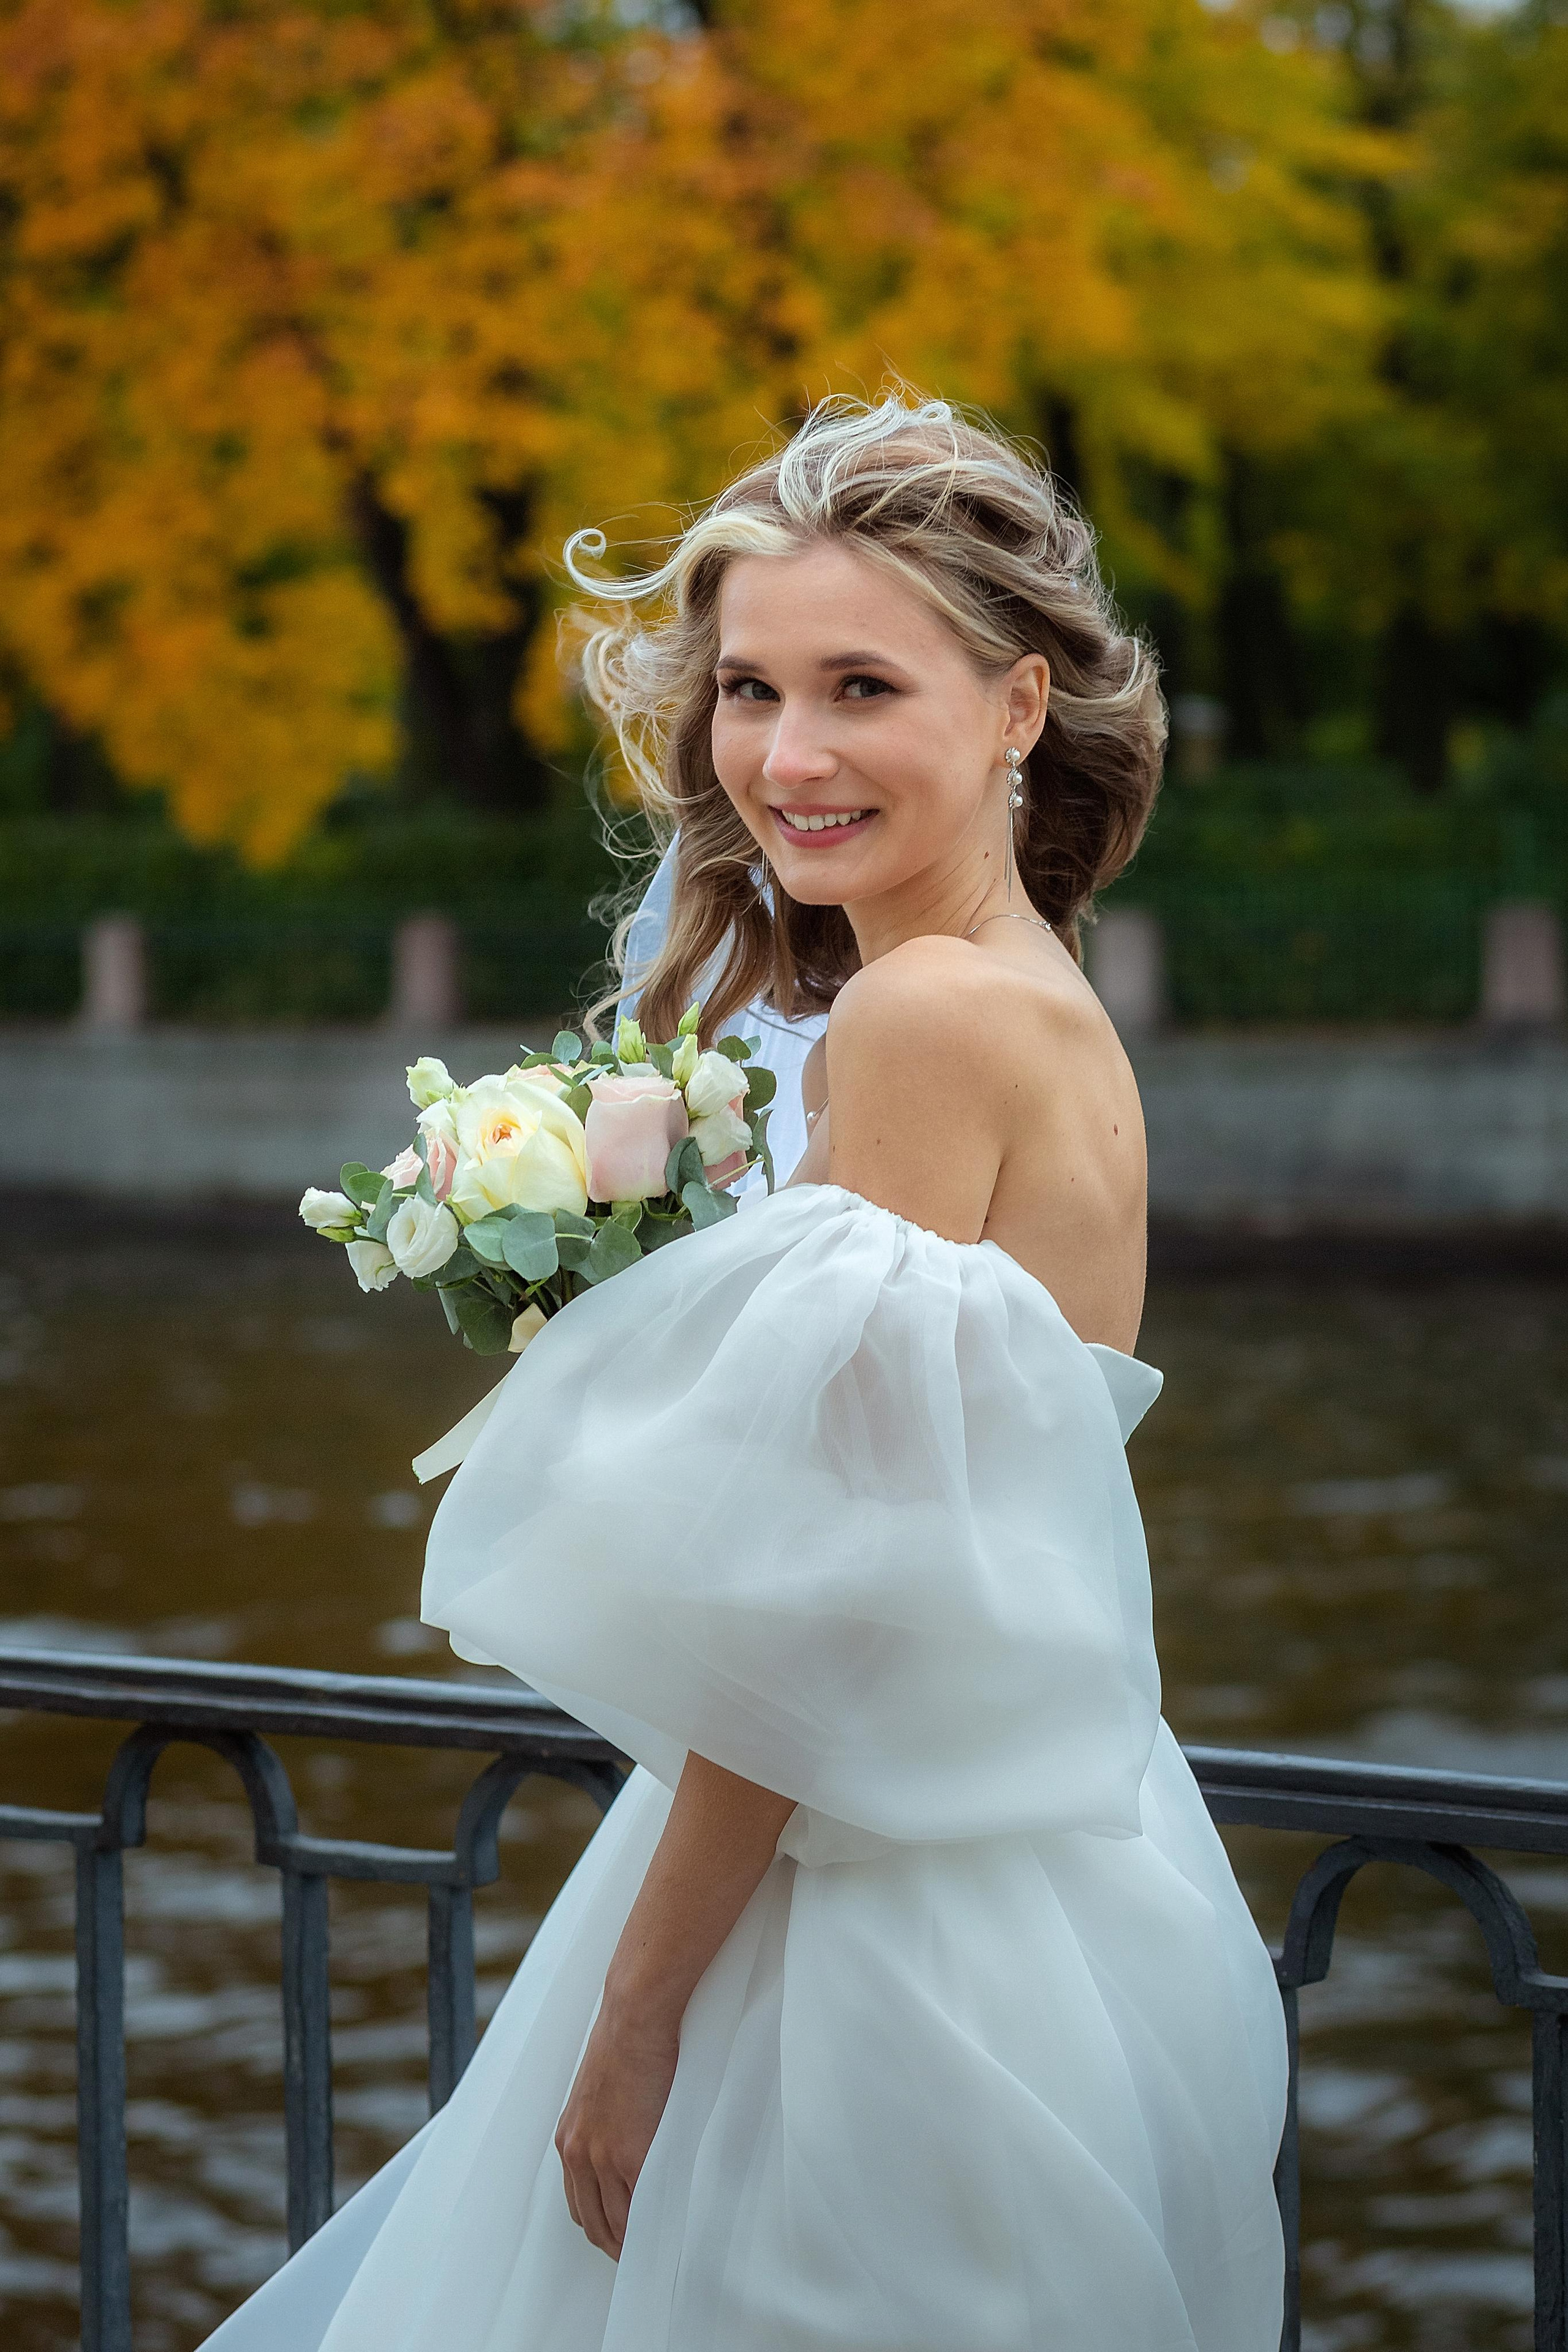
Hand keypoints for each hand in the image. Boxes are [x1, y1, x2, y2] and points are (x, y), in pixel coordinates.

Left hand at [555, 1995, 679, 2259]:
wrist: (634, 2018)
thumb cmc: (625, 2043)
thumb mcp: (600, 2091)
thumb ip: (604, 2122)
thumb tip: (626, 2136)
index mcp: (570, 2138)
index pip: (578, 2202)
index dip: (600, 2225)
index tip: (619, 2235)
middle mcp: (578, 2154)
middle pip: (592, 2221)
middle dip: (614, 2244)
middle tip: (637, 2256)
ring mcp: (603, 2157)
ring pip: (616, 2223)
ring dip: (633, 2242)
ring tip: (654, 2251)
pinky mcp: (631, 2154)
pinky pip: (640, 2207)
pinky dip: (651, 2225)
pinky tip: (666, 2229)